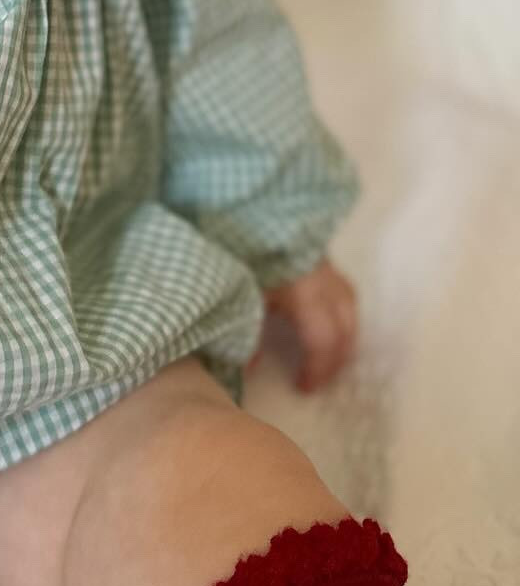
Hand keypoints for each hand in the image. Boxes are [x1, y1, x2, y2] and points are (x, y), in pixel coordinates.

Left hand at [245, 257, 357, 392]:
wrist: (239, 197)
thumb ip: (245, 331)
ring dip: (342, 331)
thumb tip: (248, 369)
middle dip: (338, 356)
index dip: (318, 369)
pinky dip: (336, 307)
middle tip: (320, 376)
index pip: (324, 340)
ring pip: (348, 303)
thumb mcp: (238, 291)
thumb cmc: (237, 244)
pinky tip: (320, 314)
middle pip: (346, 325)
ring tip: (326, 350)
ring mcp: (322, 261)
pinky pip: (338, 286)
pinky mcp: (315, 250)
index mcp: (305, 291)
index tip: (303, 388)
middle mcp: (322, 278)